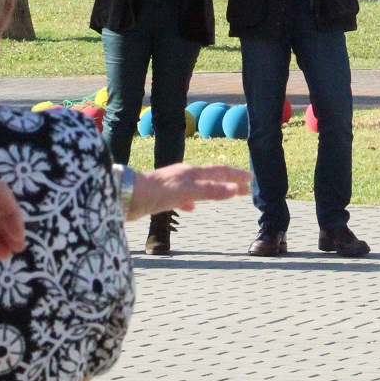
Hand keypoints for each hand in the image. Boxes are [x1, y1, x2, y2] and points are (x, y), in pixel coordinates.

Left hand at [126, 163, 251, 219]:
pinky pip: (184, 196)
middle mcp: (184, 175)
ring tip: (223, 194)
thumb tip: (235, 189)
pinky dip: (193, 200)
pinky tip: (191, 208)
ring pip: (198, 185)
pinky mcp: (163, 195)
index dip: (236, 176)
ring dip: (214, 189)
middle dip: (229, 181)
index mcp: (192, 172)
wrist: (127, 196)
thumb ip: (211, 190)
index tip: (251, 179)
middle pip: (212, 177)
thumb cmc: (157, 193)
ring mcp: (173, 184)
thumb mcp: (187, 192)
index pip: (220, 172)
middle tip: (245, 188)